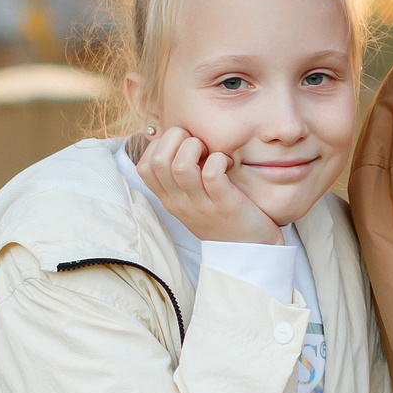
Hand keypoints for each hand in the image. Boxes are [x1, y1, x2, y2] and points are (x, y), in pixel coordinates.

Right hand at [136, 125, 279, 245]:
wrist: (248, 253)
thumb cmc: (222, 219)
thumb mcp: (192, 201)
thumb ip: (181, 178)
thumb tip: (178, 142)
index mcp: (169, 199)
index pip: (145, 166)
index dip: (160, 145)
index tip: (181, 145)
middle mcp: (179, 202)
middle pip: (158, 160)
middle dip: (177, 139)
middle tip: (198, 144)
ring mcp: (200, 205)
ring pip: (181, 166)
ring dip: (196, 148)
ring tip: (211, 152)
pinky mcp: (225, 205)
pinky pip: (212, 174)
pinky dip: (219, 160)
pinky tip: (227, 163)